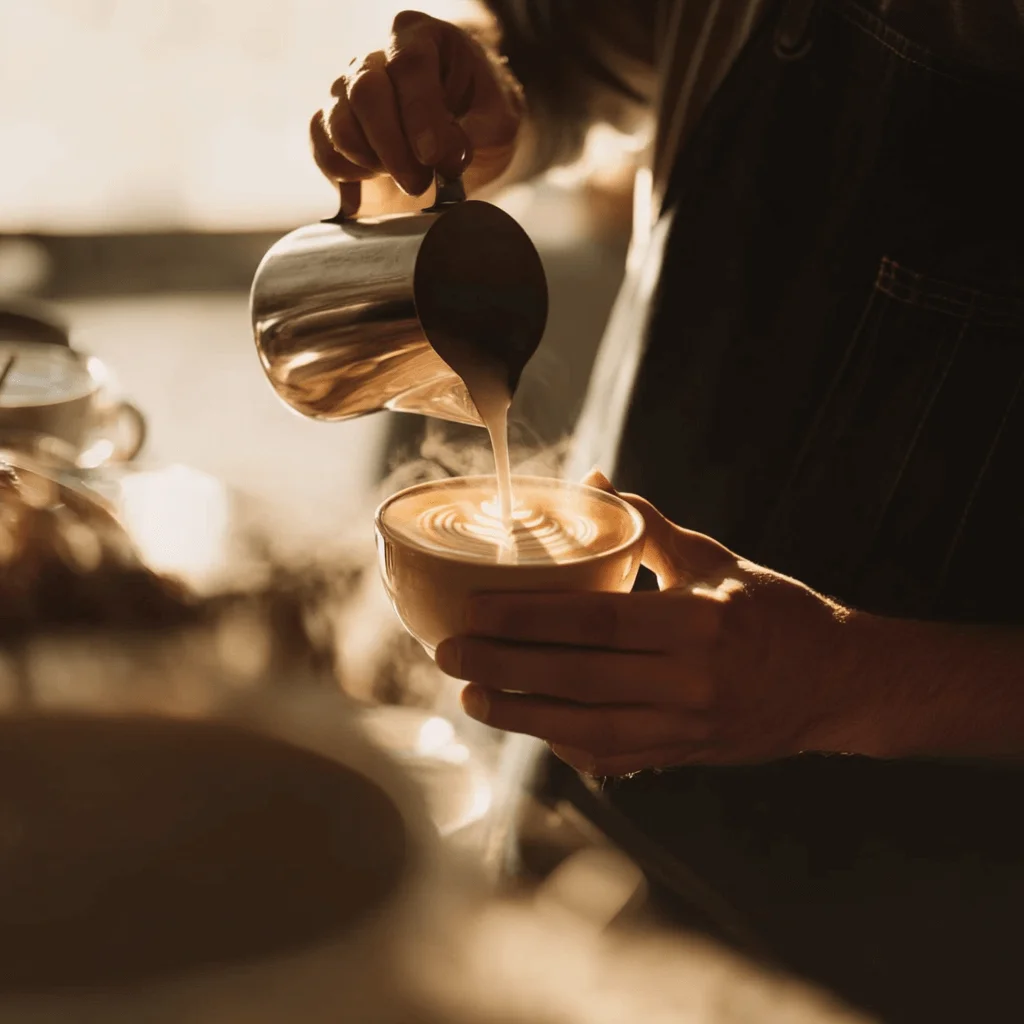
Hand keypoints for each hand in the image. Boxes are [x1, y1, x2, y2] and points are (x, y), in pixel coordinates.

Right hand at [310, 11, 523, 213]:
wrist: (464, 136)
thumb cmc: (481, 117)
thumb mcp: (499, 120)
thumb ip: (478, 131)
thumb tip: (444, 156)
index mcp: (420, 38)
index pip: (409, 65)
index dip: (420, 112)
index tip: (433, 155)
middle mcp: (376, 59)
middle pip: (365, 92)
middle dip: (393, 146)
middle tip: (420, 183)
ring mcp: (348, 94)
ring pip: (339, 124)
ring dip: (373, 163)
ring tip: (410, 180)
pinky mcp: (333, 132)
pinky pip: (326, 152)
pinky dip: (351, 176)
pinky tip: (381, 183)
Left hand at [435, 472, 868, 774]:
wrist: (839, 683)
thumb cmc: (776, 611)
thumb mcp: (716, 560)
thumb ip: (650, 526)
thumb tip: (594, 483)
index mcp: (700, 624)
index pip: (597, 621)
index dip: (528, 617)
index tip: (473, 609)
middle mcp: (691, 683)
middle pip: (578, 678)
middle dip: (504, 668)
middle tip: (449, 653)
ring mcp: (687, 727)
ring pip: (586, 727)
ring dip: (520, 714)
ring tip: (470, 697)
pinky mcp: (684, 754)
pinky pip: (612, 756)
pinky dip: (563, 742)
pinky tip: (527, 725)